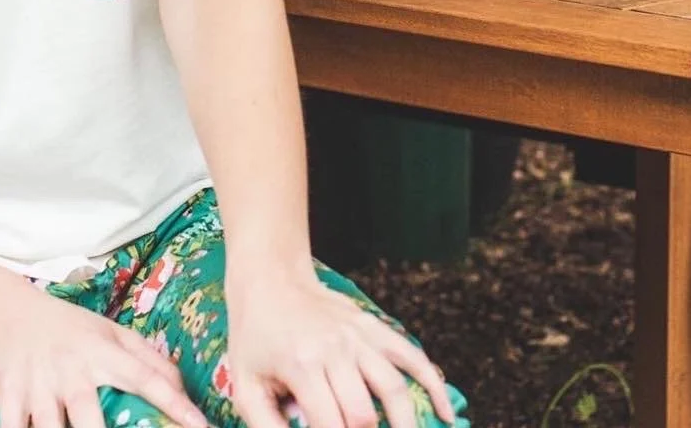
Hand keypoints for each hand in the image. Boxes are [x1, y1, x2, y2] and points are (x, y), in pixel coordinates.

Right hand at [0, 286, 208, 427]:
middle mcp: (71, 367)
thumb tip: (182, 386)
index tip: (200, 426)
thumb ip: (146, 357)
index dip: (173, 402)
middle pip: (87, 412)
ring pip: (49, 425)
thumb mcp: (108, 332)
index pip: (144, 377)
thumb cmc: (68, 328)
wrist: (6, 311)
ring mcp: (38, 382)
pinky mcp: (9, 393)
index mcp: (101, 351)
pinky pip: (13, 426)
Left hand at [225, 268, 455, 427]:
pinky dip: (433, 384)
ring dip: (407, 425)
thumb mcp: (245, 384)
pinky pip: (411, 356)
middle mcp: (336, 349)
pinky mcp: (373, 328)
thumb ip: (266, 426)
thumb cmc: (254, 337)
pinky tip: (445, 414)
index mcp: (302, 365)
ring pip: (394, 389)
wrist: (269, 278)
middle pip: (364, 415)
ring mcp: (359, 336)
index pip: (331, 425)